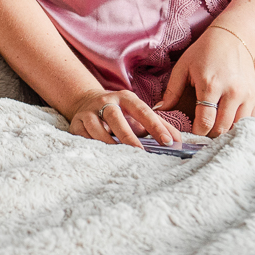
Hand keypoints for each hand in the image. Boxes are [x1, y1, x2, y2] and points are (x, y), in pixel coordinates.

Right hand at [63, 87, 179, 148]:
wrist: (86, 102)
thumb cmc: (120, 113)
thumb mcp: (138, 113)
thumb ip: (159, 125)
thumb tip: (178, 141)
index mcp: (125, 98)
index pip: (142, 110)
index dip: (155, 126)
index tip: (168, 142)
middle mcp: (105, 102)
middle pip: (115, 116)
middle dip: (127, 136)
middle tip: (140, 153)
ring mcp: (88, 112)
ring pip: (96, 128)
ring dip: (108, 143)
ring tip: (120, 156)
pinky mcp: (75, 123)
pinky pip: (83, 136)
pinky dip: (92, 146)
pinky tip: (101, 154)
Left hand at [156, 22, 254, 137]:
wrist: (232, 39)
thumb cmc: (204, 52)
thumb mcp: (183, 67)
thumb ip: (172, 91)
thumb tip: (158, 110)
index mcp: (211, 85)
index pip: (205, 121)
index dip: (197, 131)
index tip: (191, 131)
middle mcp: (232, 92)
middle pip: (222, 128)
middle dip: (210, 134)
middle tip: (202, 131)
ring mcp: (247, 95)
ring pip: (237, 127)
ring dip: (225, 131)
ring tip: (214, 127)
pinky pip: (250, 121)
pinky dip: (239, 125)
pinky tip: (228, 120)